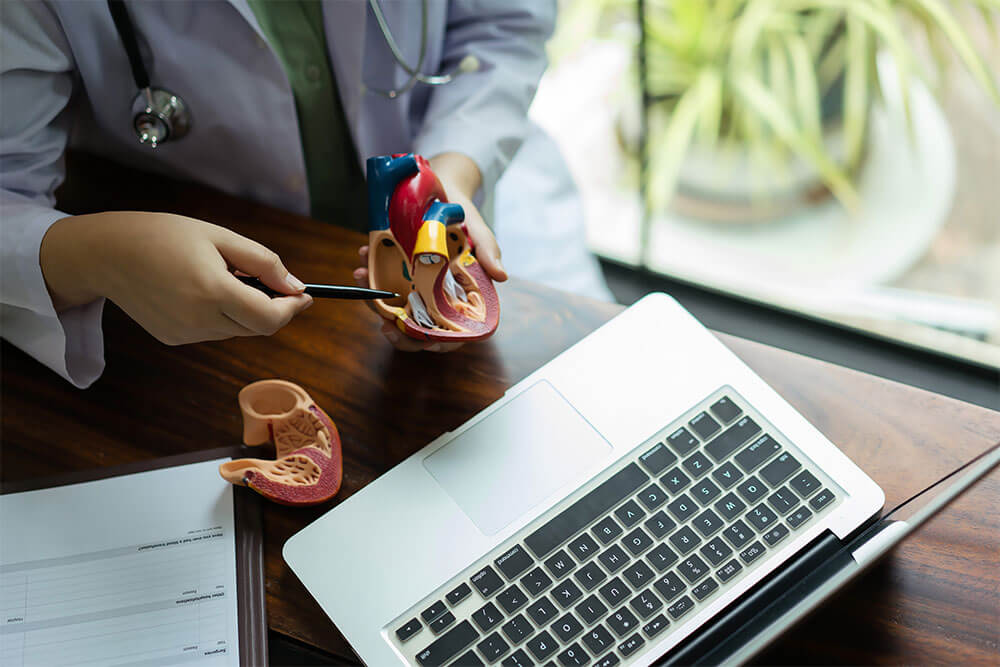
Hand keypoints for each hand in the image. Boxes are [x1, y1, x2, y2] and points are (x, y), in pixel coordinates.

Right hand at [40, 211, 311, 344]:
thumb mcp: (220, 237)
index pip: (270, 318)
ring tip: (225, 277)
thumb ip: (264, 263)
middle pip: (258, 327)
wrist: (106, 253)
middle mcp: (199, 320)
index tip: (305, 295)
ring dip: (246, 310)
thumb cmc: (164, 235)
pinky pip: (214, 332)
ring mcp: (185, 334)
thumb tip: (296, 287)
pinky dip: (221, 315)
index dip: (293, 309)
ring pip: (237, 330)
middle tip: (272, 281)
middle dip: (273, 308)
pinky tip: (201, 290)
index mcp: (212, 291)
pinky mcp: (173, 340)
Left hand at [352, 152, 505, 351]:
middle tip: (384, 325)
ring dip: (375, 301)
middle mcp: (437, 299)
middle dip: (398, 332)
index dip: (435, 342)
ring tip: (363, 276)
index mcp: (462, 299)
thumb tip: (501, 276)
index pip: (451, 333)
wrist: (443, 192)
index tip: (420, 340)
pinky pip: (381, 284)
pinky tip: (362, 260)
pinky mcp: (397, 274)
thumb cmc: (465, 219)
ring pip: (395, 309)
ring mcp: (416, 288)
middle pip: (419, 330)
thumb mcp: (479, 233)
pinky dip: (370, 277)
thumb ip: (489, 253)